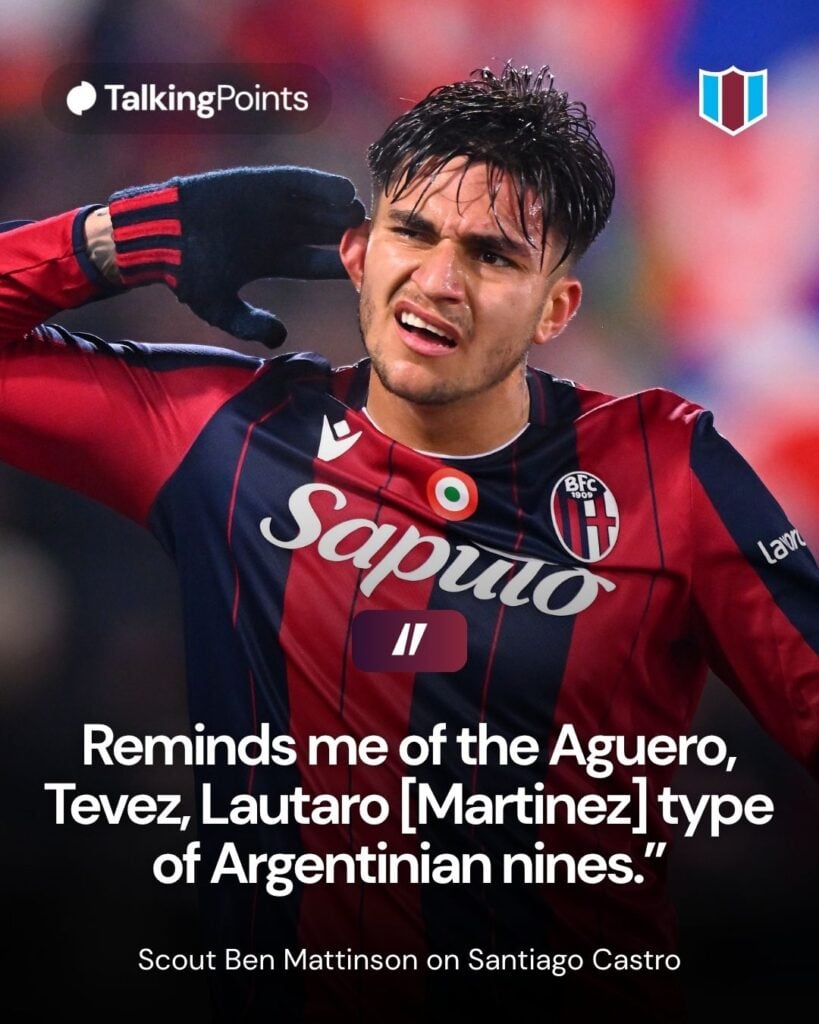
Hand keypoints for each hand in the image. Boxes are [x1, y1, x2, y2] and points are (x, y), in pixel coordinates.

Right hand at [108, 166, 364, 346]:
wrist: (157, 238)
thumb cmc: (185, 274)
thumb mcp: (221, 308)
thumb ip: (250, 323)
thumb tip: (279, 337)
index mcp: (269, 258)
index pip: (313, 262)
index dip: (337, 264)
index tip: (361, 269)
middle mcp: (274, 230)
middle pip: (319, 231)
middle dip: (344, 233)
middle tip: (370, 236)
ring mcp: (266, 205)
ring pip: (312, 205)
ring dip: (336, 207)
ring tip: (359, 211)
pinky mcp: (256, 182)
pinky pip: (293, 181)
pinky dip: (317, 183)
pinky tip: (340, 189)